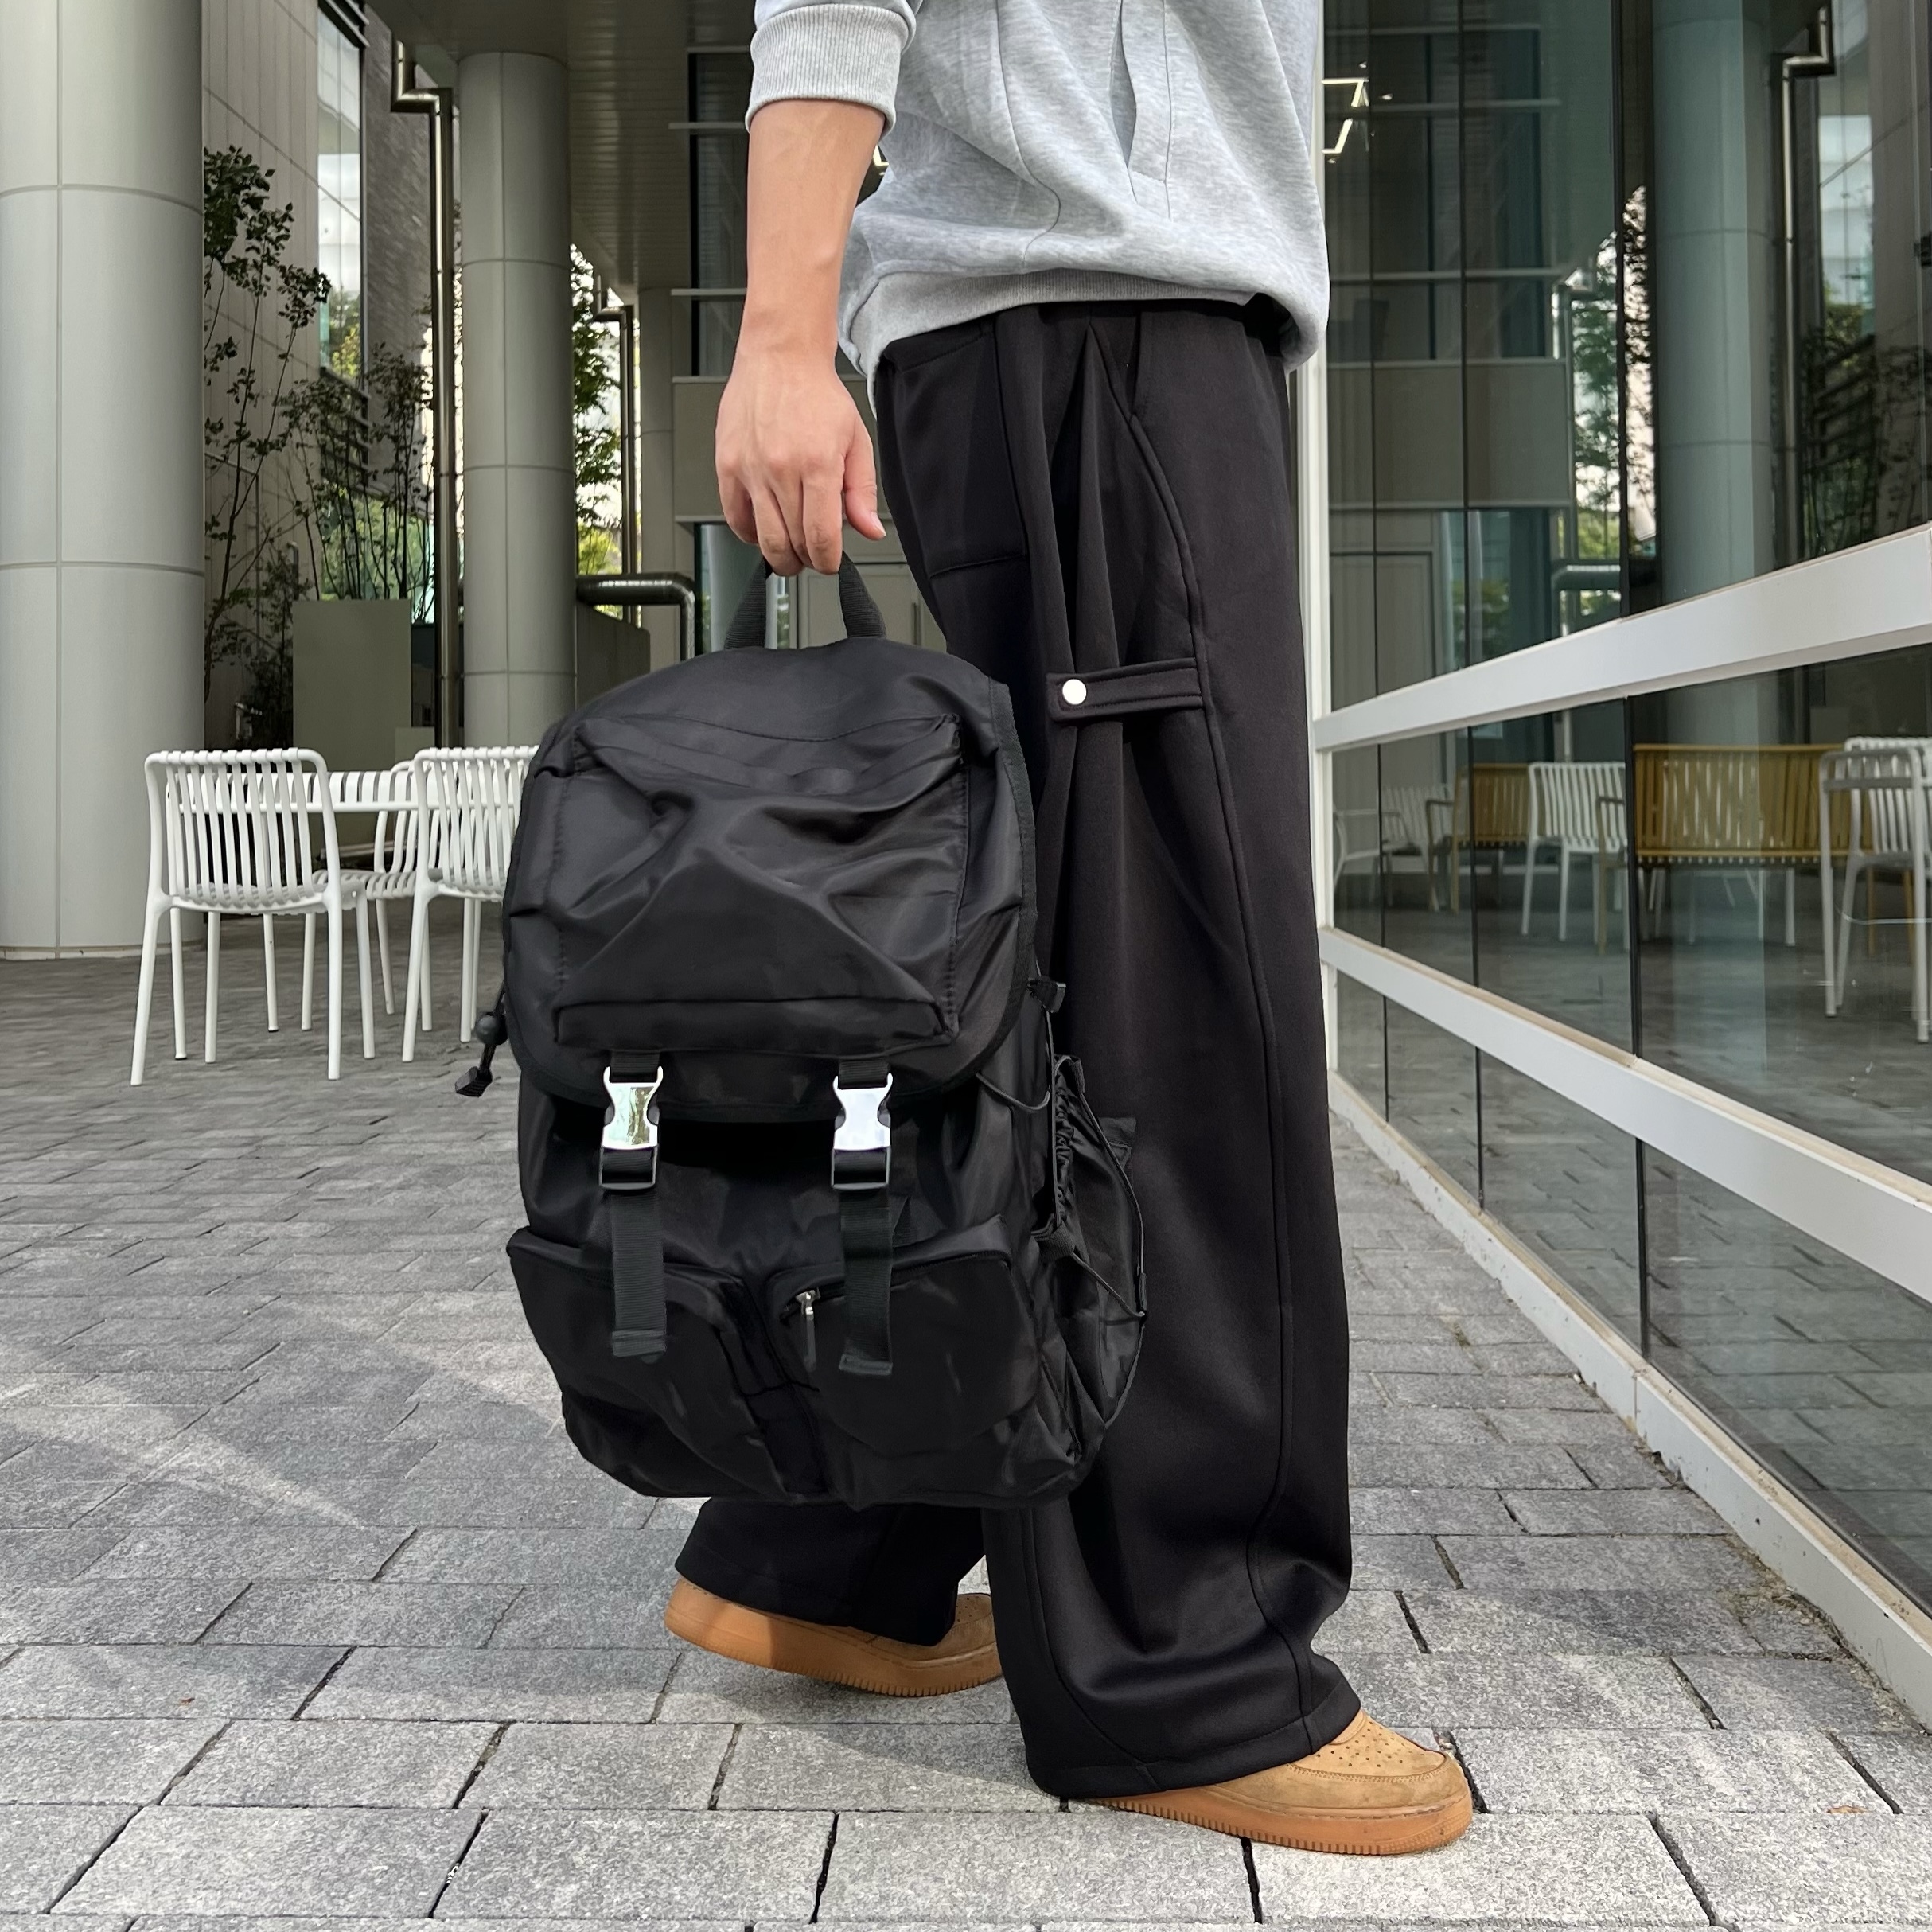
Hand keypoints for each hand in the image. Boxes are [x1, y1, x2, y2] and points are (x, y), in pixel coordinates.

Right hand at [715, 343, 885, 575]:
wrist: (780, 356)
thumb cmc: (816, 393)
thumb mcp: (856, 440)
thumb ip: (862, 491)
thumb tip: (869, 530)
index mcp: (817, 464)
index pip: (821, 537)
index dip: (828, 561)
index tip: (831, 562)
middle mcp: (781, 468)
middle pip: (792, 543)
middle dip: (806, 559)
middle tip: (813, 555)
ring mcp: (750, 469)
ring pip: (764, 538)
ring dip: (780, 554)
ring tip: (791, 548)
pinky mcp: (727, 465)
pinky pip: (735, 518)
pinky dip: (751, 534)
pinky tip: (765, 527)